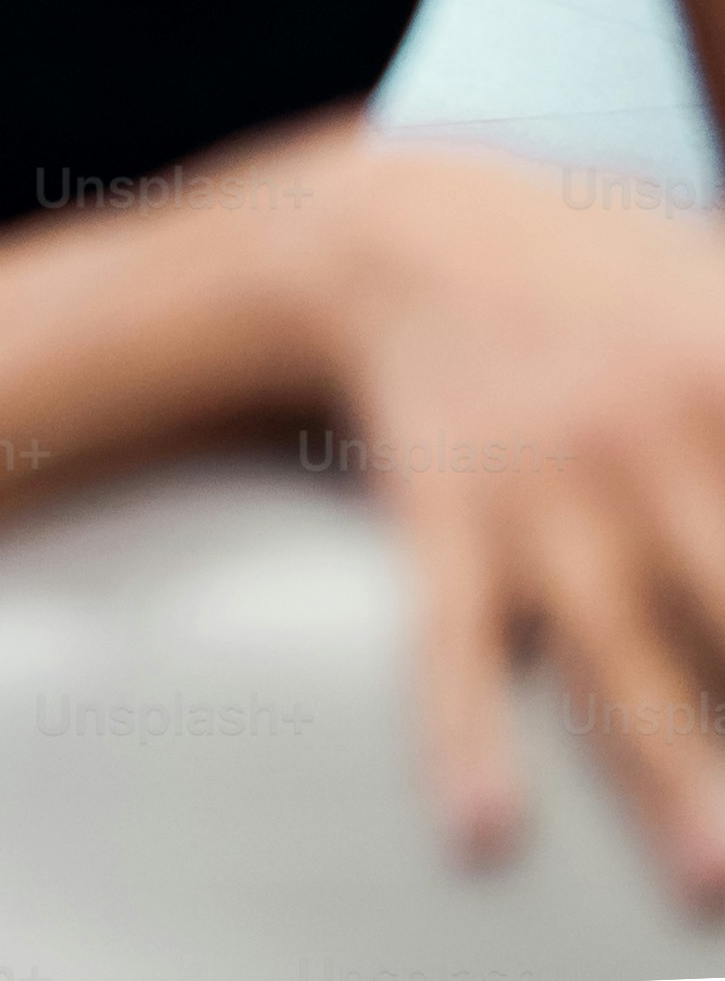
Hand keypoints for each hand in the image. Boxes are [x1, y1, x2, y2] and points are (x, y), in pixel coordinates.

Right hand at [319, 134, 724, 897]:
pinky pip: (451, 645)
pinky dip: (462, 741)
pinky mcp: (447, 523)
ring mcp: (544, 496)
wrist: (414, 233)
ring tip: (708, 876)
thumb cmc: (622, 283)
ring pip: (621, 659)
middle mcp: (650, 445)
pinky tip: (483, 822)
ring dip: (672, 777)